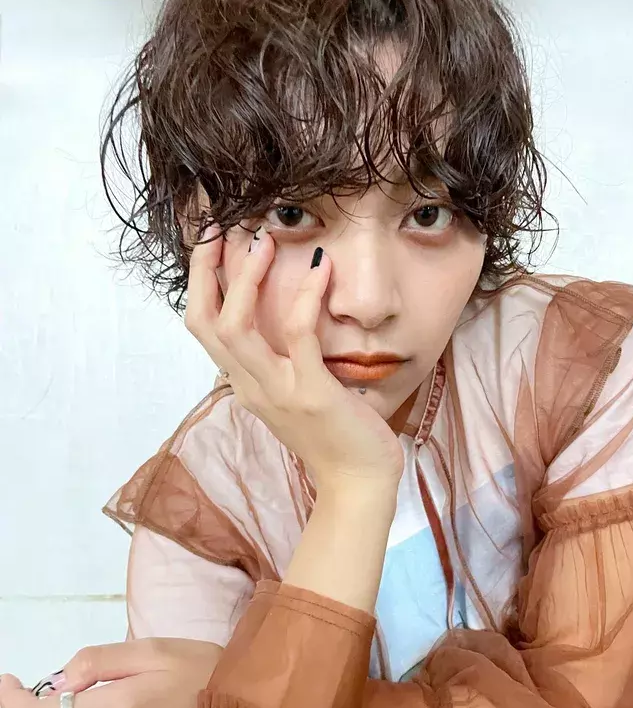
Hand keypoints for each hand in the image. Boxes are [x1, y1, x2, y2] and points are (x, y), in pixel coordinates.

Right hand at [185, 224, 404, 487]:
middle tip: (221, 224)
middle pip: (203, 320)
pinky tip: (322, 267)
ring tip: (262, 238)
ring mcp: (277, 391)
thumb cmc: (336, 436)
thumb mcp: (295, 394)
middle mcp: (249, 386)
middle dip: (204, 268)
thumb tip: (284, 318)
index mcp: (244, 384)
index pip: (203, 325)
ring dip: (244, 277)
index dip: (200, 278)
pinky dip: (305, 295)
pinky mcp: (311, 393)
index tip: (211, 237)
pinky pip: (297, 334)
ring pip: (235, 325)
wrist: (358, 484)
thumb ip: (281, 361)